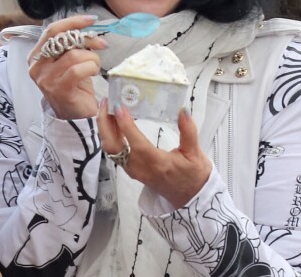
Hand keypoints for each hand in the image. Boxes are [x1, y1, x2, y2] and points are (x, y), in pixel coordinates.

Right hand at [27, 15, 106, 119]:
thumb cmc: (74, 86)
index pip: (51, 30)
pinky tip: (94, 73)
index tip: (90, 19)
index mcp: (36, 56)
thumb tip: (87, 28)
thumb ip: (70, 45)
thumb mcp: (69, 61)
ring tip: (95, 66)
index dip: (72, 22)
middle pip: (62, 40)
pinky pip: (79, 70)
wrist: (75, 116)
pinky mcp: (59, 89)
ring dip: (91, 58)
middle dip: (86, 39)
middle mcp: (37, 66)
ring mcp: (46, 79)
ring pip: (74, 55)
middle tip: (101, 44)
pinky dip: (91, 68)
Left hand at [97, 100, 211, 208]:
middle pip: (113, 146)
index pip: (137, 143)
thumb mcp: (195, 154)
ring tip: (106, 107)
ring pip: (111, 149)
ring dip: (105, 128)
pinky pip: (114, 151)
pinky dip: (109, 135)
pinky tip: (112, 121)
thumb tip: (183, 110)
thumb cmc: (193, 175)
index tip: (119, 107)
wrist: (190, 199)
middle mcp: (140, 168)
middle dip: (104, 124)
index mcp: (158, 163)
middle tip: (105, 102)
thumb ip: (189, 132)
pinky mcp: (130, 169)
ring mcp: (133, 170)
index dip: (125, 125)